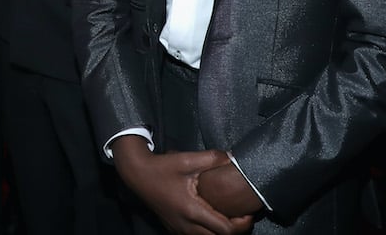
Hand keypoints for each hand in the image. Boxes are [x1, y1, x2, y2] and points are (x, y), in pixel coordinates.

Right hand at [112, 137, 252, 234]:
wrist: (136, 174)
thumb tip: (233, 157)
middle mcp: (186, 225)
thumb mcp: (187, 159)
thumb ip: (212, 158)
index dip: (242, 224)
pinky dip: (208, 233)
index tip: (248, 212)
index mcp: (192, 210)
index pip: (225, 229)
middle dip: (234, 231)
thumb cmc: (162, 167)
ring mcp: (178, 229)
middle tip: (242, 216)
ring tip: (229, 218)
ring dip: (220, 233)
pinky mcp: (174, 229)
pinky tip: (211, 218)